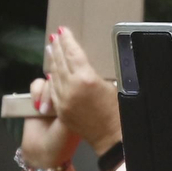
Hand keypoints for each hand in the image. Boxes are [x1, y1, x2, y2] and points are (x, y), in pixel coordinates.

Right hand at [19, 76, 78, 169]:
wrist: (42, 153)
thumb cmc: (62, 141)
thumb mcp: (71, 123)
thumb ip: (71, 104)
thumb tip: (68, 86)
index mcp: (81, 103)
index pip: (78, 83)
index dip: (71, 85)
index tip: (65, 98)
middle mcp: (68, 98)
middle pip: (63, 79)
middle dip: (55, 89)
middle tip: (50, 110)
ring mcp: (53, 97)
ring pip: (50, 80)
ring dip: (45, 92)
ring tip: (43, 110)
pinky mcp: (38, 97)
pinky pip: (37, 84)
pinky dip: (36, 92)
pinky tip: (36, 106)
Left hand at [44, 27, 121, 154]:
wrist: (112, 139)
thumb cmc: (120, 113)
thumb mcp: (115, 86)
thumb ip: (99, 71)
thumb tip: (93, 60)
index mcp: (87, 79)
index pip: (73, 53)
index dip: (68, 41)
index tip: (63, 31)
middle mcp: (72, 88)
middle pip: (60, 62)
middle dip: (57, 47)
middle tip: (54, 36)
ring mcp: (64, 100)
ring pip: (54, 75)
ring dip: (52, 60)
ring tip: (51, 49)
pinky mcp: (61, 110)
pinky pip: (54, 90)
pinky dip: (52, 78)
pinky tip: (52, 72)